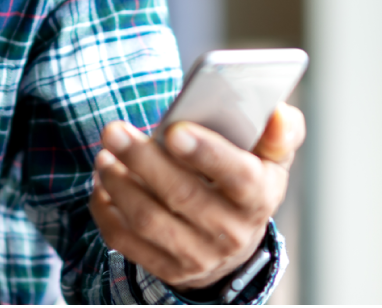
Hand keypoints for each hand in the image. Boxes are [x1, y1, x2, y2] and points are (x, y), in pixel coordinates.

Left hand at [90, 103, 304, 290]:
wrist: (231, 239)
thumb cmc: (243, 180)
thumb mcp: (269, 157)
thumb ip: (277, 132)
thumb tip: (279, 113)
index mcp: (258, 197)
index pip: (240, 177)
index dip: (207, 153)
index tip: (175, 130)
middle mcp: (231, 233)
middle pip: (182, 195)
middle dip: (142, 159)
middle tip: (113, 130)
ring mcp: (197, 255)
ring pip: (149, 219)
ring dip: (118, 182)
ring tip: (104, 153)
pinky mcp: (166, 268)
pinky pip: (125, 241)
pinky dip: (105, 209)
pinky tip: (102, 181)